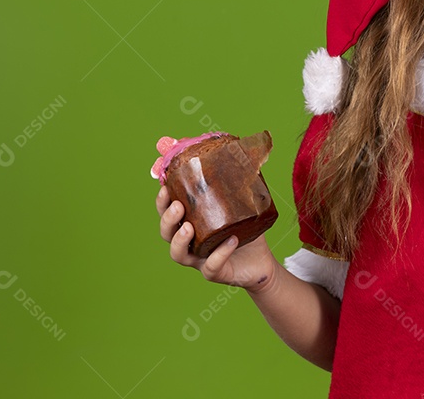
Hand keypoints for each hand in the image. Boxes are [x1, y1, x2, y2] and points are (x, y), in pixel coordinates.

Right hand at [156, 185, 277, 291]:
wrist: (262, 262)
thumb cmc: (246, 230)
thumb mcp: (241, 204)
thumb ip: (235, 182)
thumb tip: (239, 150)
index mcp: (190, 223)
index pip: (167, 211)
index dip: (162, 201)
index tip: (164, 186)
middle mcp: (189, 242)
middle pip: (166, 233)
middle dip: (167, 219)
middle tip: (178, 206)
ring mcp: (199, 260)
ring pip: (178, 255)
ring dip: (179, 240)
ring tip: (189, 227)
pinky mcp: (216, 273)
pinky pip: (211, 267)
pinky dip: (219, 254)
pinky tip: (230, 240)